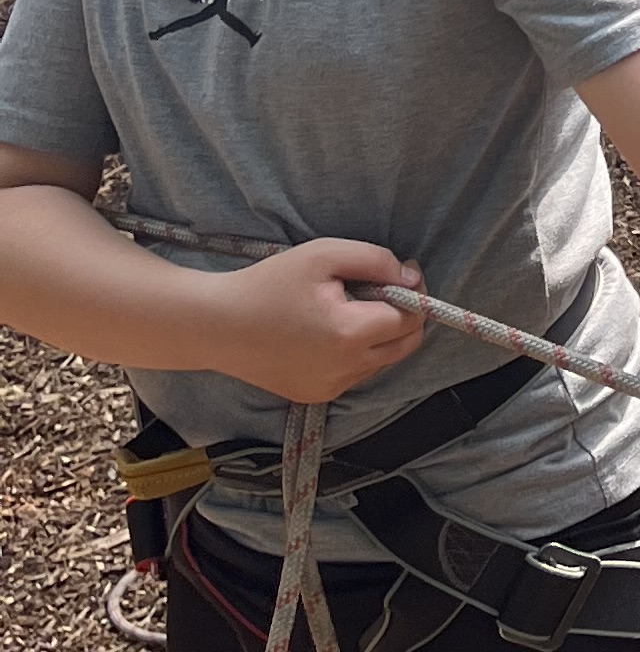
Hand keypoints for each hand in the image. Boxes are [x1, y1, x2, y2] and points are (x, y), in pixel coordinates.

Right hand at [213, 240, 431, 402]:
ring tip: (345, 310)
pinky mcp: (314, 396)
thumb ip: (376, 261)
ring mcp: (330, 388)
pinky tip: (326, 333)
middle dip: (404, 317)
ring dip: (380, 336)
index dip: (413, 293)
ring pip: (382, 361)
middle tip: (379, 290)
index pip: (410, 318)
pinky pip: (355, 374)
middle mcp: (346, 369)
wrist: (215, 325)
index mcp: (350, 334)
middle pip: (405, 345)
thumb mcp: (324, 255)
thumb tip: (412, 278)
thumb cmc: (267, 283)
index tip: (400, 274)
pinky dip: (356, 353)